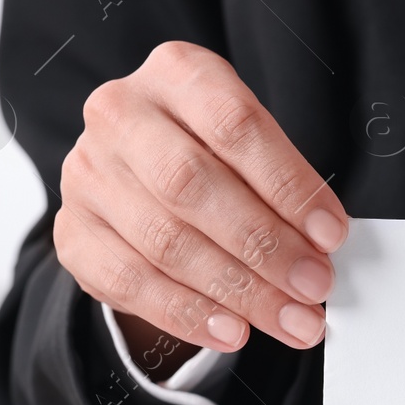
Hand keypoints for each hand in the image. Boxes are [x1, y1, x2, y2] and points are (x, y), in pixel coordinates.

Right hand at [55, 41, 347, 366]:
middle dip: (265, 246)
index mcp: (177, 73)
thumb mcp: (250, 145)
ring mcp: (88, 173)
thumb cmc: (214, 153)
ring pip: (165, 240)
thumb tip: (321, 248)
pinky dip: (188, 313)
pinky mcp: (73, 232)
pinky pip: (129, 281)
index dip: (288, 186)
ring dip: (238, 291)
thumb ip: (282, 185)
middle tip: (314, 287)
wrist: (138, 172)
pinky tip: (233, 331)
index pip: (235, 126)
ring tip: (290, 320)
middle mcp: (122, 115)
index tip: (331, 236)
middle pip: (193, 185)